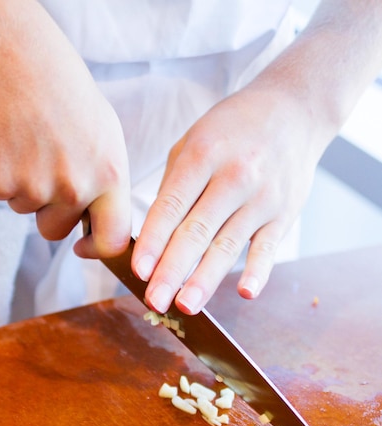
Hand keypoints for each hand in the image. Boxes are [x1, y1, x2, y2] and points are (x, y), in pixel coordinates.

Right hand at [0, 0, 130, 257]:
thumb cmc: (63, 90)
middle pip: (56, 231)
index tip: (83, 248)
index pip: (112, 241)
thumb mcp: (106, 136)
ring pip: (26, 210)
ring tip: (29, 143)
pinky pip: (1, 193)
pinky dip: (1, 173)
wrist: (14, 57)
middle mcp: (75, 187)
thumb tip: (100, 220)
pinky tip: (8, 141)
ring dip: (25, 186)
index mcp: (109, 175)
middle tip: (46, 165)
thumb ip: (106, 183)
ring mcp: (34, 187)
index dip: (96, 250)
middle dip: (50, 210)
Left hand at [132, 82, 322, 313]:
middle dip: (172, 270)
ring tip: (186, 306)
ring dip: (206, 279)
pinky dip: (259, 271)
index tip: (138, 270)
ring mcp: (262, 197)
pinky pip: (269, 247)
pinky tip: (245, 293)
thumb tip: (146, 236)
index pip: (171, 206)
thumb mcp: (193, 141)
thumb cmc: (232, 129)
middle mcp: (233, 177)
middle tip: (154, 301)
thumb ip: (171, 186)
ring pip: (228, 245)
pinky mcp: (284, 213)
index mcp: (203, 155)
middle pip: (196, 232)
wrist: (294, 111)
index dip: (153, 241)